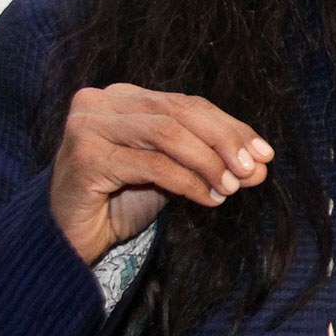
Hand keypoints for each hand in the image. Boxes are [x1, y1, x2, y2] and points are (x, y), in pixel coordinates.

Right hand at [50, 83, 273, 263]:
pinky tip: (208, 199)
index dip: (230, 127)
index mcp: (125, 96)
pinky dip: (187, 182)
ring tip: (232, 187)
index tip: (265, 153)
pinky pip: (151, 165)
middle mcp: (102, 101)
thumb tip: (261, 164)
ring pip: (168, 134)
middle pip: (180, 112)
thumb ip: (210, 162)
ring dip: (208, 162)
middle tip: (255, 169)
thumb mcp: (173, 174)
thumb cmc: (120, 201)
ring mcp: (88, 126)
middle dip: (225, 141)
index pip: (188, 104)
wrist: (70, 238)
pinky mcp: (85, 157)